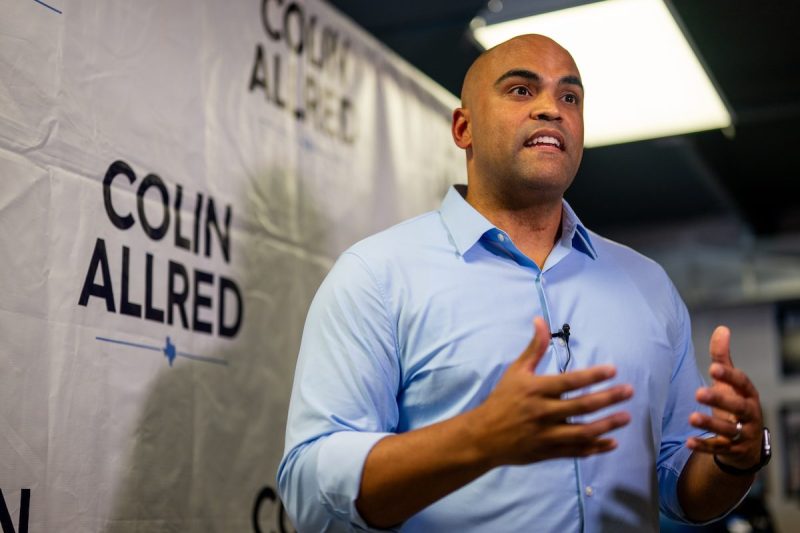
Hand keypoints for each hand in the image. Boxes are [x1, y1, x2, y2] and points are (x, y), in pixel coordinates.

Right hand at [471, 317, 632, 466]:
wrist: (483, 436)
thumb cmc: (502, 399)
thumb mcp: (516, 371)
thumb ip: (533, 348)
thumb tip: (540, 320)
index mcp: (535, 390)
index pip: (570, 381)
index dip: (593, 376)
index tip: (613, 370)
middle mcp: (542, 412)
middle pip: (582, 406)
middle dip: (609, 398)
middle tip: (629, 391)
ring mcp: (546, 434)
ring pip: (583, 432)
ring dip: (607, 425)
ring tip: (626, 417)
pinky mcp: (548, 452)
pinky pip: (576, 451)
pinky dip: (595, 448)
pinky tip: (612, 442)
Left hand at [687, 326, 762, 469]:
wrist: (746, 443)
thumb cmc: (734, 403)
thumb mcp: (729, 382)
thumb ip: (723, 358)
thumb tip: (722, 328)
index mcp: (748, 394)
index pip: (742, 383)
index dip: (730, 376)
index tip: (713, 368)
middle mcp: (749, 414)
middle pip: (738, 408)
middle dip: (720, 401)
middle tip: (698, 393)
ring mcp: (743, 434)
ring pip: (729, 431)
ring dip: (710, 425)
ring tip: (691, 418)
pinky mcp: (733, 450)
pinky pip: (719, 449)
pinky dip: (704, 446)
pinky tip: (688, 442)